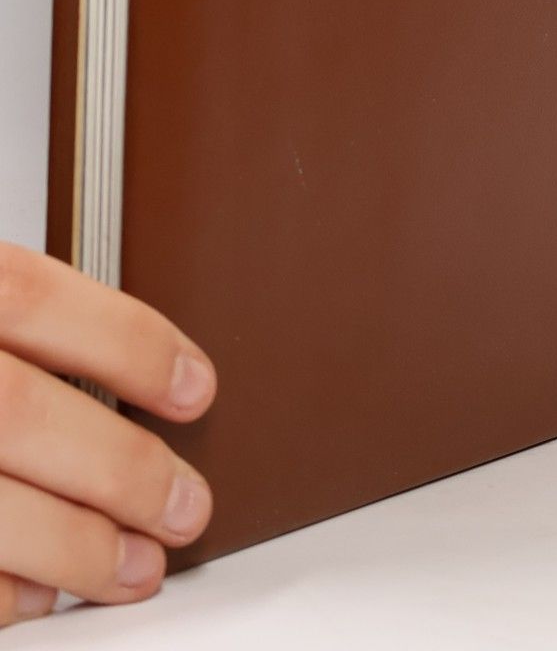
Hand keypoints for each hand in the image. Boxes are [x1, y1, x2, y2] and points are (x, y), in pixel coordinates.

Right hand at [0, 243, 215, 624]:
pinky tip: (33, 600)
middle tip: (184, 504)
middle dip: (117, 469)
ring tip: (131, 569)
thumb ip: (6, 326)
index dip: (127, 342)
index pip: (31, 299)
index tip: (194, 386)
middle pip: (15, 415)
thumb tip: (119, 378)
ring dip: (67, 547)